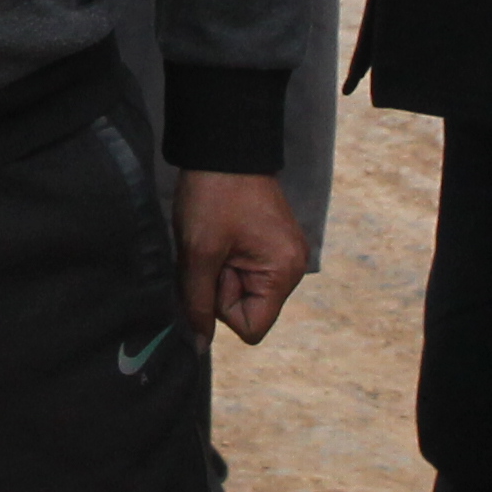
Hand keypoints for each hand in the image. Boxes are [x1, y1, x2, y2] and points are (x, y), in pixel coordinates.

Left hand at [178, 169, 308, 344]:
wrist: (224, 145)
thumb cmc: (214, 195)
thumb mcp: (199, 253)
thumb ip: (198, 303)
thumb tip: (199, 345)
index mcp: (284, 273)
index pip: (251, 328)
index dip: (223, 308)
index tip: (215, 271)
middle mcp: (294, 268)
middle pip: (248, 309)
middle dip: (221, 286)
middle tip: (213, 248)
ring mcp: (285, 255)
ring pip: (244, 290)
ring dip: (222, 271)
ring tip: (216, 238)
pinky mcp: (273, 243)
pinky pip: (247, 271)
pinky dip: (227, 259)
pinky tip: (222, 234)